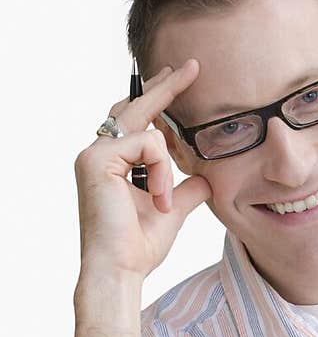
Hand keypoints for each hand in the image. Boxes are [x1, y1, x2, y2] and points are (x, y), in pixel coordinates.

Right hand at [73, 60, 211, 283]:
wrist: (120, 270)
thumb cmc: (138, 247)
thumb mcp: (170, 211)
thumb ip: (185, 190)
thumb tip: (205, 179)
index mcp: (111, 162)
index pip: (136, 119)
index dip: (159, 97)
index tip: (182, 76)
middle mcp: (98, 153)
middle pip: (135, 107)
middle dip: (165, 87)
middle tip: (193, 67)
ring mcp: (94, 154)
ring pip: (146, 128)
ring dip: (165, 161)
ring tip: (161, 200)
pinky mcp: (97, 160)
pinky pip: (146, 144)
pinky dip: (160, 170)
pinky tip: (157, 199)